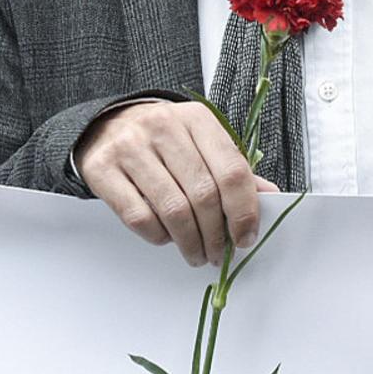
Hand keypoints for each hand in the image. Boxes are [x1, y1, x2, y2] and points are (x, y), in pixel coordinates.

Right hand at [73, 100, 277, 266]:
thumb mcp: (202, 142)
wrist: (107, 124)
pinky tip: (166, 237)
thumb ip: (232, 168)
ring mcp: (130, 147)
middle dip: (216, 235)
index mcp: (197, 119)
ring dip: (190, 242)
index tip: (245, 237)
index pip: (231, 171)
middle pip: (203, 194)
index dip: (244, 211)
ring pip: (172, 210)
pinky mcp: (102, 169)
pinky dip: (158, 236)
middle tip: (218, 254)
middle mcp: (164, 128)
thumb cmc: (164, 139)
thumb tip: (269, 197)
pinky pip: (138, 217)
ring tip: (196, 254)